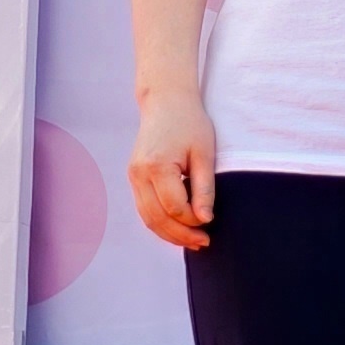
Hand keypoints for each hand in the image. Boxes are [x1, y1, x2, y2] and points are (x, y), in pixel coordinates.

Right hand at [128, 91, 216, 250]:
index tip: (211, 223)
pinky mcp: (133, 177)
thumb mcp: (204, 153)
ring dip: (168, 234)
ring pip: (147, 218)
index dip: (193, 220)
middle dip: (180, 235)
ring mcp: (132, 176)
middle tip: (203, 243)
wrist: (166, 101)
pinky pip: (144, 208)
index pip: (174, 207)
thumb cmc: (190, 123)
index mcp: (157, 166)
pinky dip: (160, 222)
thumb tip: (205, 219)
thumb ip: (204, 187)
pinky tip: (178, 228)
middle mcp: (139, 174)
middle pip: (157, 218)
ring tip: (192, 241)